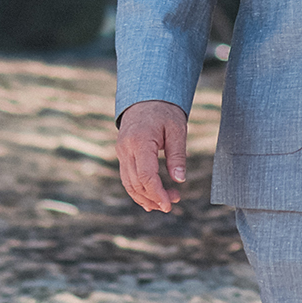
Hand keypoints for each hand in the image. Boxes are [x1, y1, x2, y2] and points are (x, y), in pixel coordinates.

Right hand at [117, 101, 188, 215]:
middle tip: (174, 202)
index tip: (170, 204)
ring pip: (128, 183)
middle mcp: (125, 148)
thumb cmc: (164, 111)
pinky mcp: (122, 154)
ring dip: (145, 197)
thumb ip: (178, 155)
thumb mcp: (177, 129)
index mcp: (140, 141)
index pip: (146, 175)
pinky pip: (127, 177)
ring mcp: (121, 152)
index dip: (157, 193)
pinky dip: (137, 190)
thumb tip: (180, 179)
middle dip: (154, 197)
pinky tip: (149, 199)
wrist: (145, 97)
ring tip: (164, 204)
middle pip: (136, 183)